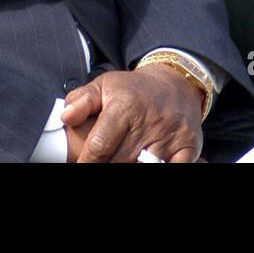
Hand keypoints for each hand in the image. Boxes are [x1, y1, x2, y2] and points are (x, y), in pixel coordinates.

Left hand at [59, 66, 203, 162]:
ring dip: (130, 166)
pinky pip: (173, 169)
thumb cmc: (134, 90)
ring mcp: (170, 136)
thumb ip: (82, 100)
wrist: (176, 83)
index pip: (100, 145)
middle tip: (103, 161)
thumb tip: (65, 116)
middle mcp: (149, 121)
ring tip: (122, 160)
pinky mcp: (188, 146)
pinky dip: (161, 169)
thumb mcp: (105, 85)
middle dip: (107, 165)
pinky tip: (145, 162)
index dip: (87, 161)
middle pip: (119, 161)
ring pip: (143, 168)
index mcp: (125, 106)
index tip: (82, 164)